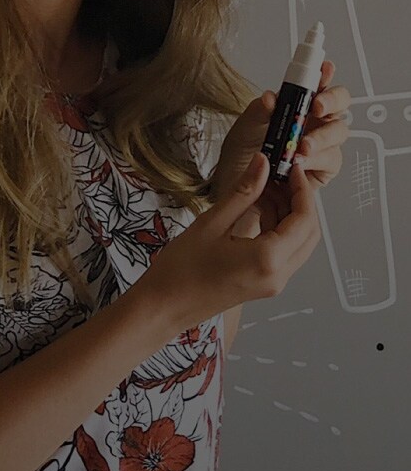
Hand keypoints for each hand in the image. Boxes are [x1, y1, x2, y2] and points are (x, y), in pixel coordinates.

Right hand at [135, 153, 319, 335]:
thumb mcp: (212, 223)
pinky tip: (256, 208)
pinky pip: (283, 252)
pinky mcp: (263, 284)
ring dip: (287, 213)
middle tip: (280, 175)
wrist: (163, 307)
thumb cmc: (181, 270)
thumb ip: (243, 192)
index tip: (291, 167)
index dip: (302, 189)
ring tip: (263, 187)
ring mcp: (272, 283)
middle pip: (308, 232)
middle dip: (299, 200)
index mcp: (268, 259)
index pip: (304, 219)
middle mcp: (278, 275)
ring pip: (297, 242)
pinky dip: (277, 228)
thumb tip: (262, 163)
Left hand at [213, 59, 351, 204]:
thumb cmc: (242, 154)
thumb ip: (259, 110)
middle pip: (340, 104)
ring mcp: (322, 144)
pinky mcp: (323, 168)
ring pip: (339, 131)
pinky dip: (317, 159)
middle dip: (332, 101)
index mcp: (297, 105)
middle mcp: (314, 122)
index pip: (318, 84)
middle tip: (316, 107)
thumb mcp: (245, 127)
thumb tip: (270, 97)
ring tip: (301, 146)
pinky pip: (332, 159)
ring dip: (322, 136)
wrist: (238, 187)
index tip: (323, 71)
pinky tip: (300, 162)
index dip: (325, 75)